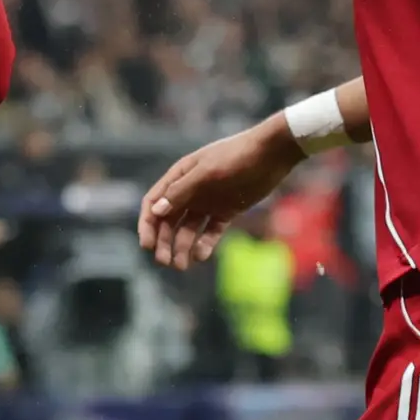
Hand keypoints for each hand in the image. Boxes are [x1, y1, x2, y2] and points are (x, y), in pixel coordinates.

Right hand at [136, 118, 297, 271]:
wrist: (273, 154)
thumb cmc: (237, 157)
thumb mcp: (207, 172)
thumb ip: (181, 191)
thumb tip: (156, 211)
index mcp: (179, 177)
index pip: (154, 203)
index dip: (148, 225)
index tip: (147, 245)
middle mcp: (190, 191)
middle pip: (169, 221)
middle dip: (164, 242)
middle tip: (164, 262)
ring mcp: (208, 202)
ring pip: (188, 229)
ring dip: (182, 247)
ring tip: (182, 266)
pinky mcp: (226, 211)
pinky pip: (211, 231)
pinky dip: (205, 244)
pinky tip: (202, 255)